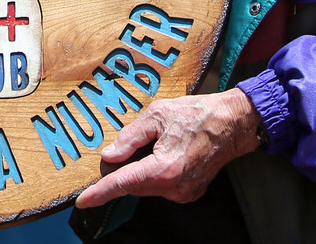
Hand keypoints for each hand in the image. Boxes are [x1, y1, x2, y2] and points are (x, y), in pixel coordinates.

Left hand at [73, 90, 260, 207]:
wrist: (233, 124)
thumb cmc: (197, 115)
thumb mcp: (157, 116)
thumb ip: (130, 137)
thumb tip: (109, 155)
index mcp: (164, 169)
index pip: (123, 183)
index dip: (100, 192)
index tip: (83, 200)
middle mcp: (174, 187)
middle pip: (134, 185)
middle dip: (122, 172)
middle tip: (119, 152)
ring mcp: (184, 193)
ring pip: (148, 186)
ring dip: (140, 171)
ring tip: (155, 145)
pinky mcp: (190, 192)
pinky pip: (162, 186)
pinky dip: (155, 174)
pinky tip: (164, 154)